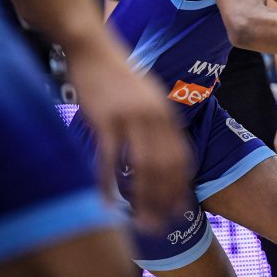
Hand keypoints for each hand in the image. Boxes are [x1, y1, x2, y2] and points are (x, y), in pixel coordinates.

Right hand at [67, 40, 189, 230]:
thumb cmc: (118, 75)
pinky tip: (108, 203)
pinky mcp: (106, 119)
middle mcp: (155, 118)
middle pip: (166, 168)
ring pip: (143, 167)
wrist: (93, 48)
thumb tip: (164, 150)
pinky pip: (110, 158)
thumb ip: (158, 122)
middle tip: (162, 227)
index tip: (181, 210)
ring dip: (144, 199)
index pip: (182, 158)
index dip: (182, 186)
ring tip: (142, 223)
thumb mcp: (149, 97)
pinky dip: (109, 183)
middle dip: (166, 201)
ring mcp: (131, 118)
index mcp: (167, 114)